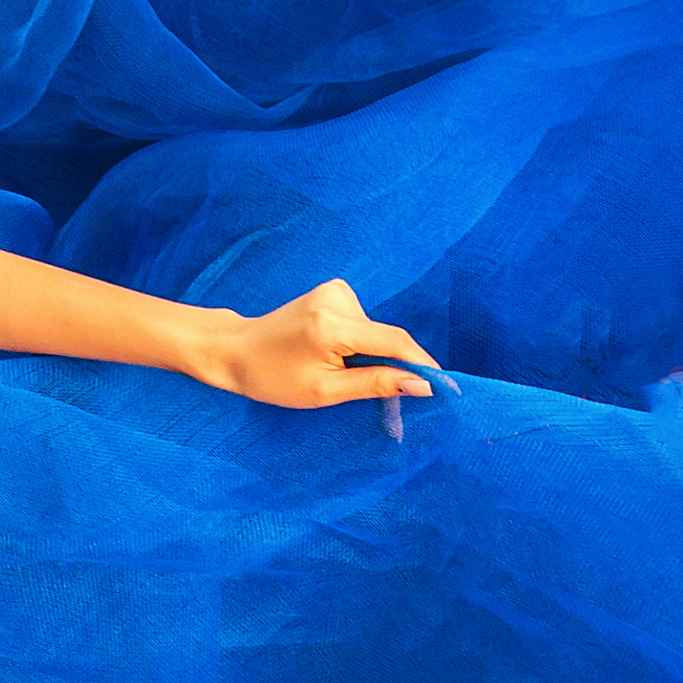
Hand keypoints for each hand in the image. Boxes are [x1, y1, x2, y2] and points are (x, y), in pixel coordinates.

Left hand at [200, 277, 439, 411]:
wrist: (237, 351)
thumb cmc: (274, 378)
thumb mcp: (325, 391)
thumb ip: (375, 383)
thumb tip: (421, 384)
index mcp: (332, 326)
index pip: (394, 342)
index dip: (422, 364)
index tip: (444, 386)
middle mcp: (337, 299)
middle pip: (386, 337)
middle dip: (391, 364)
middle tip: (377, 391)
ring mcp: (334, 291)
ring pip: (375, 331)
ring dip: (369, 354)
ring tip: (334, 369)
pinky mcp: (333, 290)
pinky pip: (362, 323)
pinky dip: (358, 342)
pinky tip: (329, 351)